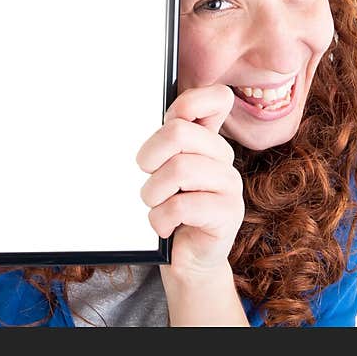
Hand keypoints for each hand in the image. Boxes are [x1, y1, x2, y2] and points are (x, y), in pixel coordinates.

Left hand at [136, 84, 244, 277]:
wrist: (185, 257)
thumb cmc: (168, 208)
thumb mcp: (159, 171)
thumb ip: (157, 143)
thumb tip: (126, 115)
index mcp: (206, 139)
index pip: (215, 99)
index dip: (189, 103)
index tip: (167, 123)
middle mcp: (222, 155)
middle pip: (179, 133)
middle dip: (149, 156)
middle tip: (146, 175)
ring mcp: (230, 183)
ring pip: (179, 169)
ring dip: (153, 193)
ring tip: (155, 205)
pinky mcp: (229, 212)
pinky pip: (183, 205)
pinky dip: (161, 219)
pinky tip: (164, 225)